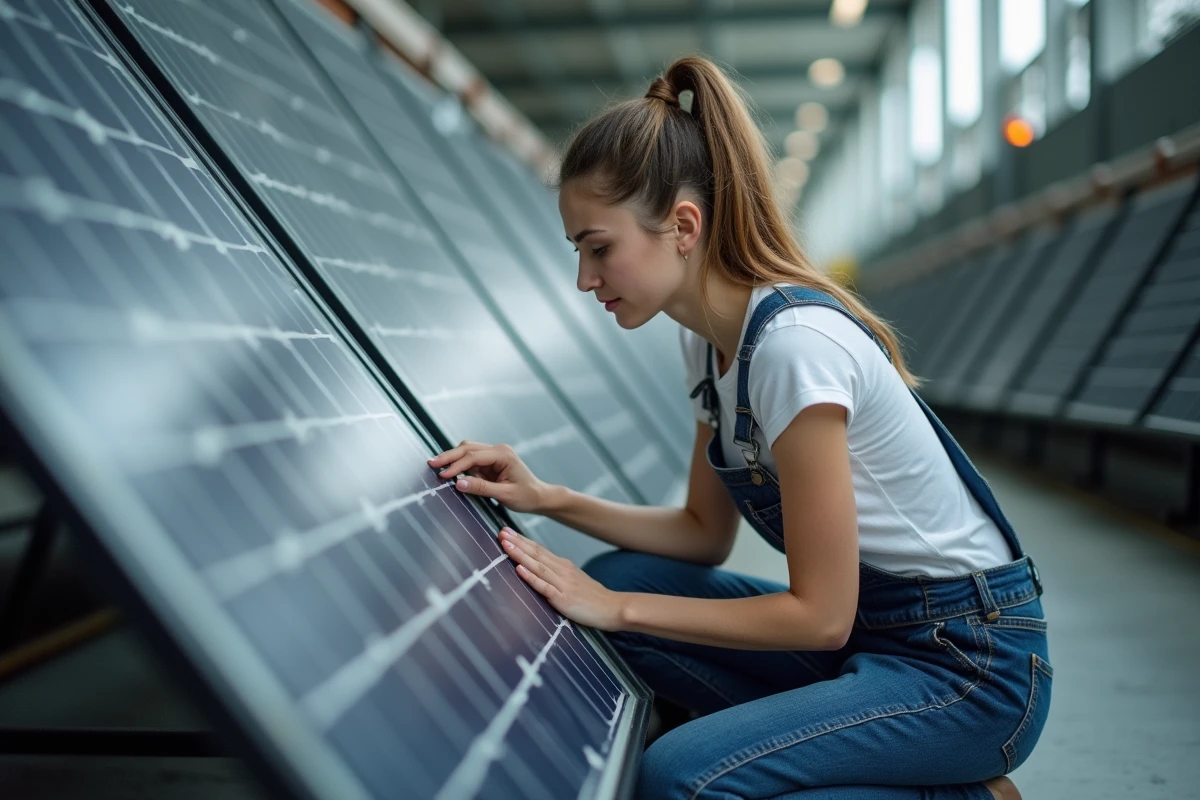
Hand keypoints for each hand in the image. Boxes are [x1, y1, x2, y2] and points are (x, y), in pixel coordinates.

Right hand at [428, 440, 552, 512]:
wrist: (539, 496)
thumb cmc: (526, 496)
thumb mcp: (505, 494)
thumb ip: (481, 488)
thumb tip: (459, 483)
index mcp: (503, 455)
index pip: (473, 457)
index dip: (456, 465)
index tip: (442, 475)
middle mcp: (498, 450)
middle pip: (467, 448)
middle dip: (448, 456)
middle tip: (431, 464)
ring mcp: (494, 455)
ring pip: (467, 451)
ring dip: (453, 459)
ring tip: (436, 468)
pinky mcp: (490, 462)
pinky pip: (471, 461)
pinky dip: (460, 465)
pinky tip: (449, 472)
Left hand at [497, 527, 624, 630]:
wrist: (614, 608)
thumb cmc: (593, 598)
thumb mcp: (574, 581)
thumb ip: (557, 575)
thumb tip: (538, 570)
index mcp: (564, 566)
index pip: (539, 549)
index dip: (522, 540)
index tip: (506, 531)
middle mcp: (562, 571)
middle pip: (536, 553)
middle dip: (516, 542)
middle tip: (500, 531)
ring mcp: (563, 584)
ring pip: (537, 566)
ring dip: (520, 555)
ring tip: (505, 545)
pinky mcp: (563, 599)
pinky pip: (544, 587)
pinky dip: (531, 577)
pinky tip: (519, 569)